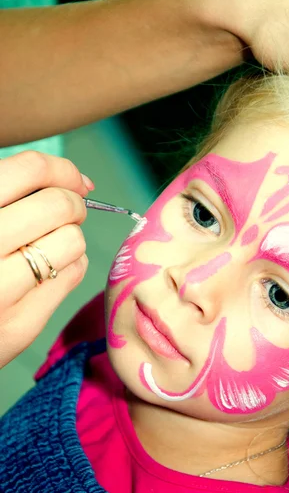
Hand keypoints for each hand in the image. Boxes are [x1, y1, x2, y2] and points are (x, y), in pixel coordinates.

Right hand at [0, 151, 92, 367]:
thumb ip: (6, 194)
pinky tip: (47, 272)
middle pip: (59, 205)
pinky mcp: (20, 324)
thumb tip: (77, 180)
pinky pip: (73, 275)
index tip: (74, 181)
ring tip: (49, 246)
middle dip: (74, 205)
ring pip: (73, 241)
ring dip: (71, 238)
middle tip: (66, 214)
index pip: (29, 169)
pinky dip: (70, 266)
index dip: (62, 170)